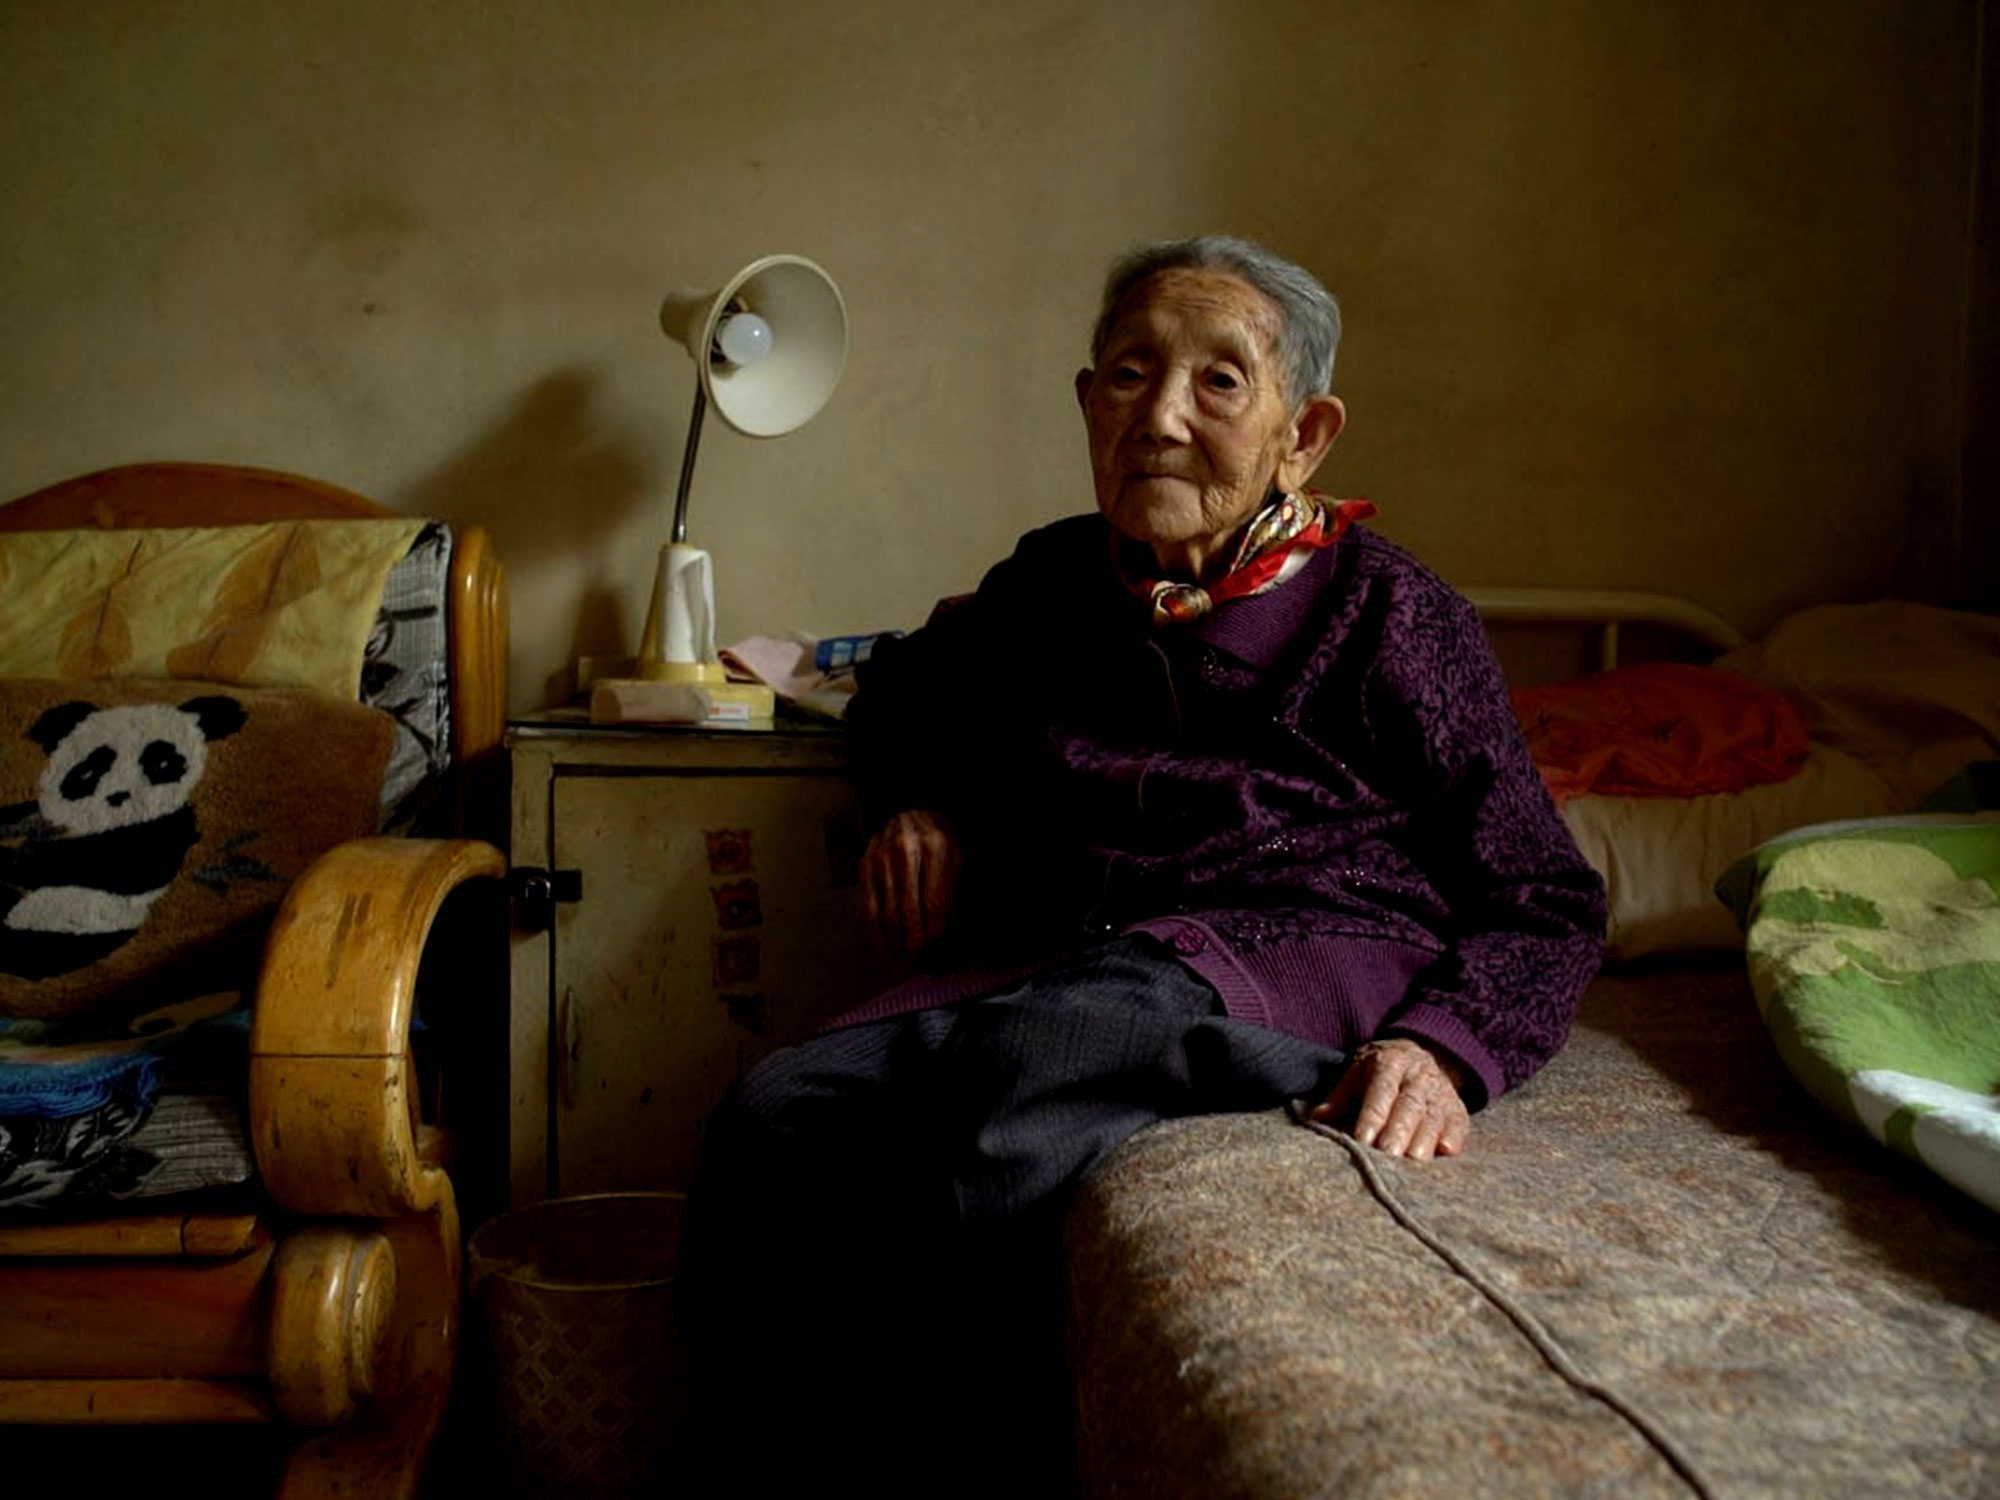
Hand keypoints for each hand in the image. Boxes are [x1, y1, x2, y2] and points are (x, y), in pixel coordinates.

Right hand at [859, 809, 961, 957]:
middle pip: (909, 908)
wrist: (905, 809)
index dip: (935, 927)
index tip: (937, 944)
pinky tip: (885, 948)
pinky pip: (870, 908)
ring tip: (904, 958)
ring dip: (896, 941)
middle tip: (920, 958)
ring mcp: (882, 861)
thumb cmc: (936, 837)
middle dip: (915, 939)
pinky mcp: (865, 868)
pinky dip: (877, 933)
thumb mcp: (954, 855)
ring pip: (887, 912)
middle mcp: (906, 853)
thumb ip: (952, 890)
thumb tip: (948, 929)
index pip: (934, 899)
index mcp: (935, 848)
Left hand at [1308, 1038, 1469, 1159]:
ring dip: (1425, 1139)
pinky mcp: (1457, 1109)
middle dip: (1399, 1131)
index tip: (1362, 1139)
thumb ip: (1340, 1097)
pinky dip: (1454, 1137)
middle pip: (1409, 1105)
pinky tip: (1447, 1152)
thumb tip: (1316, 1118)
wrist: (1420, 1053)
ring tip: (1413, 1161)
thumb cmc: (1380, 1070)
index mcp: (1389, 1064)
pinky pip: (1458, 1123)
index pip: (1380, 1092)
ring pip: (1434, 1116)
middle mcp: (1418, 1076)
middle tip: (1388, 1155)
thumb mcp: (1357, 1073)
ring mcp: (1440, 1092)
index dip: (1372, 1116)